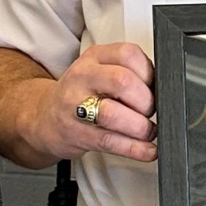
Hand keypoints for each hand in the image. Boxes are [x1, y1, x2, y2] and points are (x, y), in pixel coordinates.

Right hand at [18, 42, 156, 163]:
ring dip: (140, 127)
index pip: (128, 54)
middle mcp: (83, 77)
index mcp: (94, 57)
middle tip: (149, 111)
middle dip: (146, 101)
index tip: (154, 87)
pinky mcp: (77, 134)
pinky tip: (147, 150)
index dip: (149, 72)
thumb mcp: (99, 71)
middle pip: (123, 82)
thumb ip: (127, 73)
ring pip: (114, 114)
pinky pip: (111, 141)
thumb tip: (164, 92)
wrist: (42, 118)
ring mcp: (76, 106)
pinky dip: (135, 149)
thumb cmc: (79, 95)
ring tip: (147, 131)